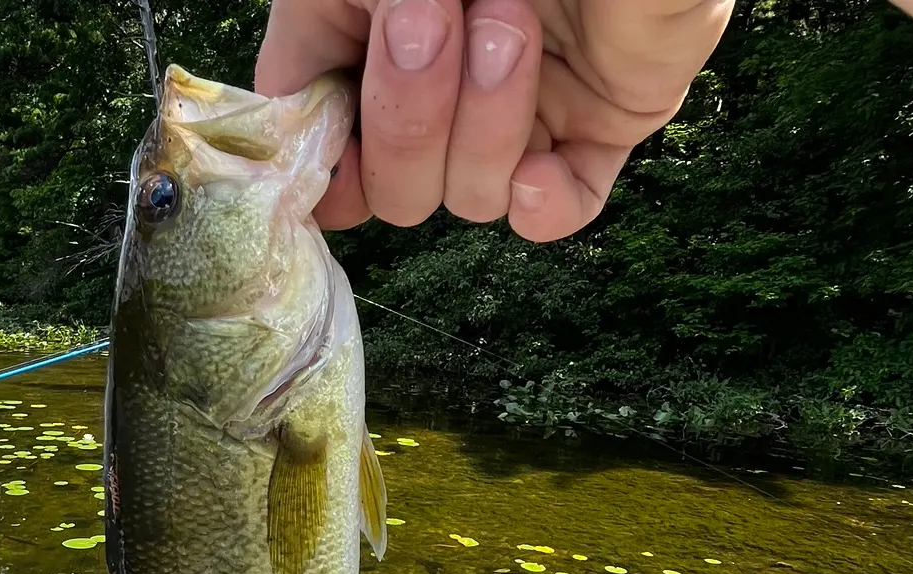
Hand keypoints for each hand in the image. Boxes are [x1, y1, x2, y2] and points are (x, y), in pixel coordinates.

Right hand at [255, 0, 733, 240]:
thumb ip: (314, 39)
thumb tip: (317, 156)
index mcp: (370, 33)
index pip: (318, 133)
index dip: (322, 159)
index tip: (334, 141)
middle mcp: (443, 83)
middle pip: (394, 189)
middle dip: (412, 120)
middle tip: (445, 21)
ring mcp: (522, 109)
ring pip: (470, 197)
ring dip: (488, 126)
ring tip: (518, 29)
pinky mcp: (598, 126)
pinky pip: (556, 214)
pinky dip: (543, 204)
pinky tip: (539, 167)